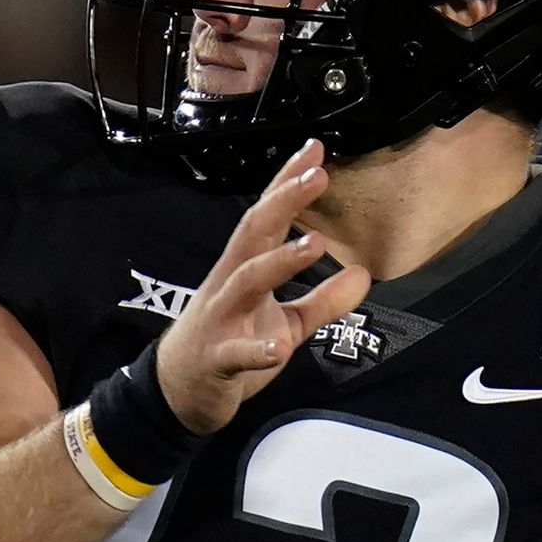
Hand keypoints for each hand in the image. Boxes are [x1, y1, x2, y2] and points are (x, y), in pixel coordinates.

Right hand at [156, 140, 371, 432]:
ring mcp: (220, 318)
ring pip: (247, 281)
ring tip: (316, 245)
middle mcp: (229, 283)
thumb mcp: (285, 321)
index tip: (316, 150)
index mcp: (246, 268)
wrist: (177, 391)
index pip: (269, 217)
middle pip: (255, 233)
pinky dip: (256, 349)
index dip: (289, 183)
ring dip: (280, 262)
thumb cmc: (230, 343)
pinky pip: (236, 352)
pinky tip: (278, 348)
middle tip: (319, 175)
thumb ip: (324, 300)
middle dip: (285, 202)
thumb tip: (364, 275)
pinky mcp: (216, 359)